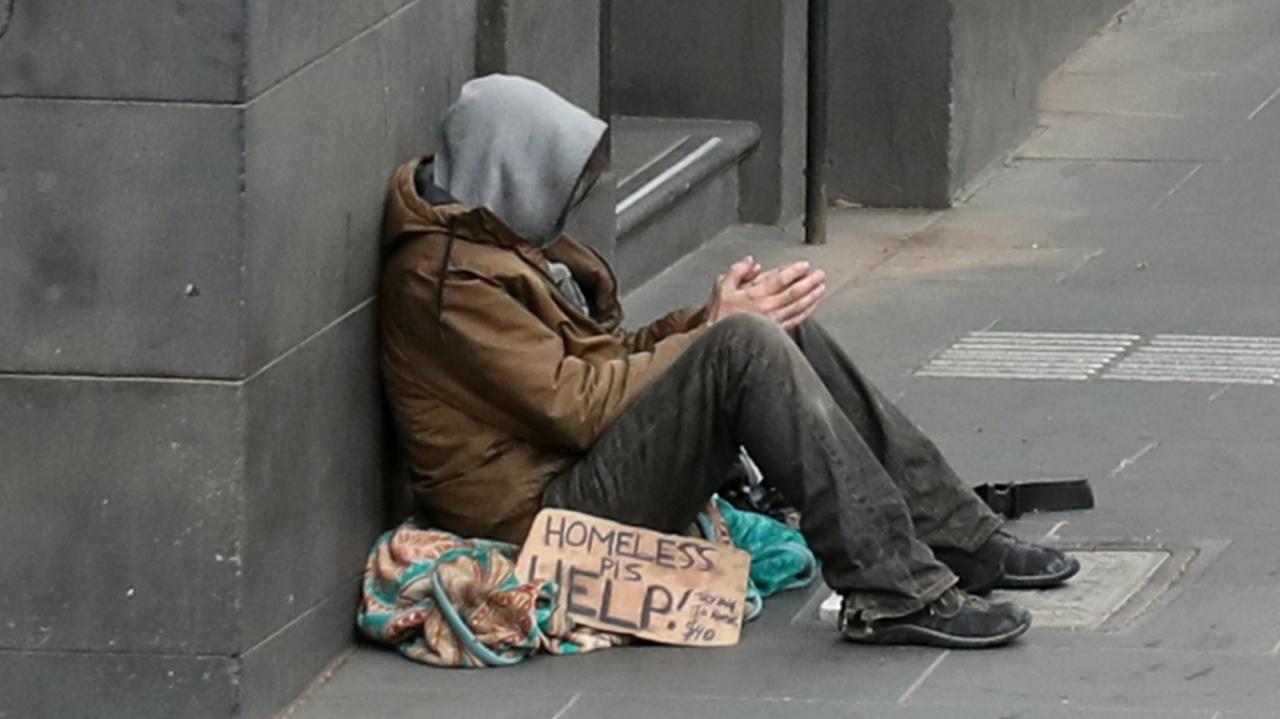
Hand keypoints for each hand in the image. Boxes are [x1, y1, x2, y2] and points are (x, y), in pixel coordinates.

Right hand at [705, 256, 826, 329]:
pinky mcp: (775, 331)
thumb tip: (750, 262)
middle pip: (794, 292)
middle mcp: (767, 307)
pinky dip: (806, 313)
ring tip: (821, 288)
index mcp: (754, 294)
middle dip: (809, 282)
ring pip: (798, 306)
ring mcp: (773, 320)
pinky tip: (813, 307)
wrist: (718, 342)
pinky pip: (795, 321)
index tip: (805, 265)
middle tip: (820, 274)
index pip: (780, 280)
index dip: (794, 271)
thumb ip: (737, 272)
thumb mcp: (721, 288)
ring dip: (812, 296)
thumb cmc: (719, 316)